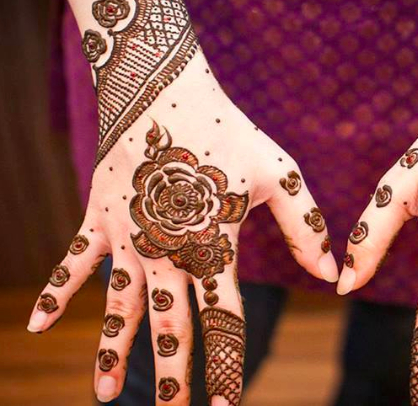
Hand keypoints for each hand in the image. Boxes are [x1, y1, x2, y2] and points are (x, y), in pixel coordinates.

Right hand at [27, 49, 337, 404]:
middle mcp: (168, 252)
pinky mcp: (100, 218)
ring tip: (104, 398)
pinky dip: (55, 293)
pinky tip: (35, 329)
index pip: (224, 319)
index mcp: (214, 246)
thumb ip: (307, 228)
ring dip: (114, 352)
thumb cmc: (228, 132)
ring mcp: (129, 238)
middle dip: (173, 377)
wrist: (165, 91)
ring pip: (121, 307)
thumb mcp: (280, 174)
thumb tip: (333, 278)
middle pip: (171, 326)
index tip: (227, 405)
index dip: (227, 364)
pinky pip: (73, 263)